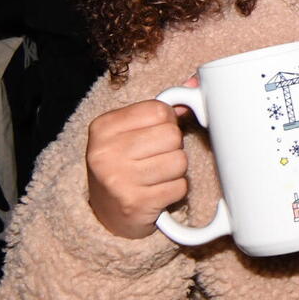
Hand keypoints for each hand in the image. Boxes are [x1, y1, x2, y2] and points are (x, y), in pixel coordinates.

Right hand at [86, 79, 194, 238]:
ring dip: (175, 171)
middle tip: (155, 159)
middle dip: (172, 148)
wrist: (107, 214)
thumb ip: (160, 109)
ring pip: (179, 161)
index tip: (154, 135)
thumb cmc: (125, 165)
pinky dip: (175, 190)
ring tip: (156, 176)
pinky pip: (179, 187)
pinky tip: (157, 192)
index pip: (160, 110)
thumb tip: (195, 85)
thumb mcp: (131, 132)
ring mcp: (118, 179)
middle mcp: (105, 152)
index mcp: (103, 127)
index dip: (167, 122)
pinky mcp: (135, 203)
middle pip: (172, 136)